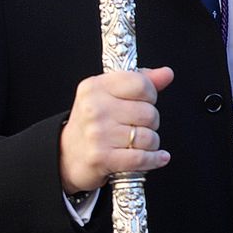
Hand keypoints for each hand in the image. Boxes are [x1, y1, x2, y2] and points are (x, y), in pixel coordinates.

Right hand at [59, 67, 173, 192]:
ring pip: (148, 137)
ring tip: (137, 142)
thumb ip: (140, 81)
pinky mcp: (101, 158)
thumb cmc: (93, 122)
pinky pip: (142, 158)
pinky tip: (158, 157)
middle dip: (151, 122)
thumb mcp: (110, 94)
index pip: (140, 84)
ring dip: (151, 143)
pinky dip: (154, 159)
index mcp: (96, 87)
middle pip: (149, 113)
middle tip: (136, 125)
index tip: (145, 100)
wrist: (65, 155)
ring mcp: (97, 134)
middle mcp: (95, 109)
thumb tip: (167, 73)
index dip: (150, 94)